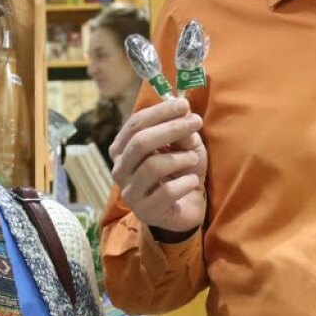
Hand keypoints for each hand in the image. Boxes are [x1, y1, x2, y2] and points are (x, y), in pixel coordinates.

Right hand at [109, 97, 206, 235]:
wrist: (186, 207)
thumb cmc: (180, 171)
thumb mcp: (184, 146)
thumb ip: (181, 131)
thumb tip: (184, 113)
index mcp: (123, 148)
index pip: (135, 124)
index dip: (159, 112)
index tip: (184, 104)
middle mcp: (120, 169)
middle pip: (140, 143)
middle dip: (171, 129)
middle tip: (196, 122)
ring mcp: (130, 192)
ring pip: (152, 166)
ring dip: (180, 158)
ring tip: (194, 159)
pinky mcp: (145, 211)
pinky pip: (166, 191)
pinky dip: (185, 183)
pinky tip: (192, 182)